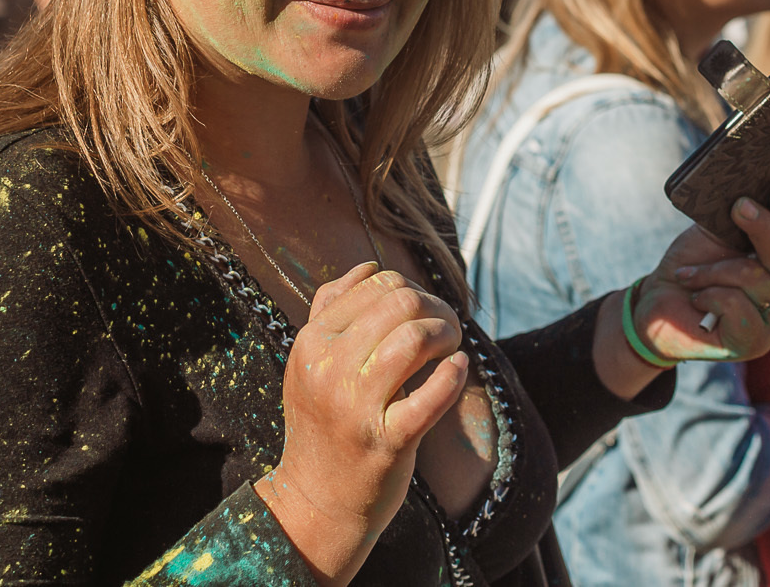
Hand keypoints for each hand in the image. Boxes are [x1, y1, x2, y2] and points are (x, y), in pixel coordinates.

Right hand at [257, 263, 467, 582]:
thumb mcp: (310, 364)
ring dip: (447, 334)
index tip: (427, 312)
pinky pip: (432, 397)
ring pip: (415, 338)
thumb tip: (368, 268)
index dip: (414, 288)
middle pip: (400, 303)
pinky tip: (459, 369)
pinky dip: (454, 376)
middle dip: (437, 307)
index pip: (376, 283)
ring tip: (451, 348)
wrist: (316, 501)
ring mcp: (356, 407)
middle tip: (449, 329)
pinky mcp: (385, 443)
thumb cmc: (324, 424)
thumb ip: (332, 311)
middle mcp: (328, 370)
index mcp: (311, 342)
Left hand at [641, 183, 769, 362]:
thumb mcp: (718, 234)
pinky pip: (737, 304)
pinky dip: (709, 295)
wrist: (662, 303)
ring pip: (757, 279)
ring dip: (713, 271)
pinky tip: (696, 298)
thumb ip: (741, 214)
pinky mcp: (755, 342)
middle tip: (740, 206)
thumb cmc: (695, 264)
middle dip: (763, 227)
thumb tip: (751, 185)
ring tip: (689, 275)